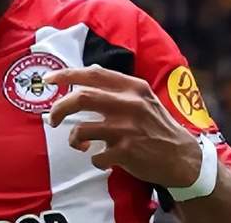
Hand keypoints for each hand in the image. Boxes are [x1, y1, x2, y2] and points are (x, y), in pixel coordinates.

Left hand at [43, 64, 201, 187]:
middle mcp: (129, 104)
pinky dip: (93, 159)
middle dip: (59, 108)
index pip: (93, 74)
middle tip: (51, 118)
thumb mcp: (142, 97)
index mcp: (132, 87)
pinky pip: (95, 156)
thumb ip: (117, 86)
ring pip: (81, 129)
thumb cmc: (156, 125)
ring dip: (73, 138)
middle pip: (81, 98)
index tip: (48, 79)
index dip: (66, 75)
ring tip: (79, 143)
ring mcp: (127, 129)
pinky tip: (101, 158)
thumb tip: (87, 72)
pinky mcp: (127, 152)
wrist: (182, 157)